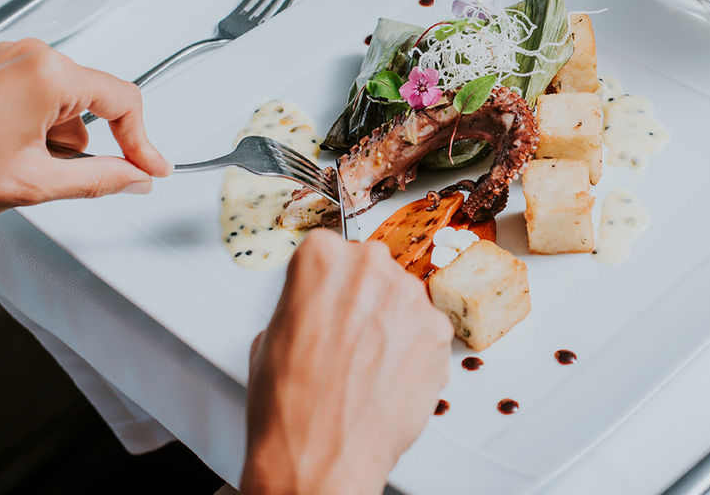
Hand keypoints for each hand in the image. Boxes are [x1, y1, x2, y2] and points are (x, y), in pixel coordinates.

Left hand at [0, 38, 170, 221]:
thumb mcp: (31, 184)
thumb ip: (97, 180)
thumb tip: (133, 178)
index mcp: (49, 74)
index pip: (125, 102)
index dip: (143, 142)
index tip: (151, 167)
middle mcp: (30, 55)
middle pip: (92, 103)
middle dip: (83, 147)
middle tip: (56, 180)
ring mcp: (6, 60)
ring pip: (60, 104)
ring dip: (52, 141)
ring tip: (12, 169)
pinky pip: (33, 97)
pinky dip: (30, 129)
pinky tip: (0, 154)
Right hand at [240, 232, 452, 494]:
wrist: (322, 458)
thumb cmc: (288, 405)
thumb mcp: (270, 336)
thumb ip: (302, 303)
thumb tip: (319, 308)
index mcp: (321, 257)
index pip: (331, 251)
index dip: (327, 284)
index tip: (326, 302)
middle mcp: (371, 266)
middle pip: (372, 269)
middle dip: (363, 298)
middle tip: (348, 338)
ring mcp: (410, 298)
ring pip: (402, 299)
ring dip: (391, 323)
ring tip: (367, 366)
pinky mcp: (439, 332)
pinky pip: (426, 331)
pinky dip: (414, 351)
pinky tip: (389, 378)